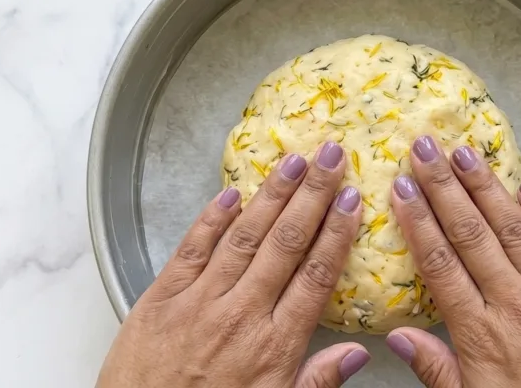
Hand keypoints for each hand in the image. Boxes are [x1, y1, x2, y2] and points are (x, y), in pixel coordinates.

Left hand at [97, 144, 367, 387]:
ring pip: (243, 237)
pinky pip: (190, 249)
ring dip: (271, 195)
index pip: (314, 276)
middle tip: (331, 156)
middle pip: (285, 243)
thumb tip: (360, 350)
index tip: (352, 198)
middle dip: (312, 195)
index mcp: (273, 347)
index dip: (336, 232)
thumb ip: (318, 382)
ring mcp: (198, 302)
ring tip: (294, 160)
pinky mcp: (159, 298)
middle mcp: (240, 315)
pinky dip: (211, 219)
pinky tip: (231, 193)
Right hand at [387, 137, 520, 387]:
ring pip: (514, 227)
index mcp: (483, 335)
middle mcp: (517, 304)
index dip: (418, 222)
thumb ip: (437, 370)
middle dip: (444, 187)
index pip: (441, 265)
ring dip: (486, 186)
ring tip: (464, 152)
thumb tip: (396, 335)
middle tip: (424, 148)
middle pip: (472, 234)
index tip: (401, 189)